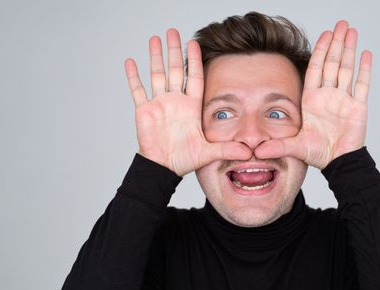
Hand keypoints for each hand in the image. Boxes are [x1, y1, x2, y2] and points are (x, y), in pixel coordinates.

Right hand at [124, 29, 251, 175]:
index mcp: (190, 106)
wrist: (164, 168)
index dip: (194, 61)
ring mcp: (159, 104)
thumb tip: (249, 153)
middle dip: (174, 51)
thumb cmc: (184, 160)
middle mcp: (175, 101)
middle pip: (174, 70)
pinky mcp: (144, 111)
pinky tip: (130, 62)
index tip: (195, 43)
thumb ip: (227, 150)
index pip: (194, 77)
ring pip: (156, 74)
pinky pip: (137, 90)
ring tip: (155, 39)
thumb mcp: (209, 153)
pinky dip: (133, 77)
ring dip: (155, 57)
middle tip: (173, 32)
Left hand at [254, 21, 371, 168]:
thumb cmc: (318, 153)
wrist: (337, 163)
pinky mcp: (358, 107)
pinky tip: (366, 53)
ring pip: (347, 69)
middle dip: (336, 43)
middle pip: (333, 63)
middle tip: (341, 24)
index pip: (316, 69)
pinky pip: (362, 84)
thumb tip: (256, 152)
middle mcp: (328, 96)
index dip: (320, 51)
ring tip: (352, 31)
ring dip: (349, 50)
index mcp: (313, 100)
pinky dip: (364, 69)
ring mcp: (344, 100)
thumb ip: (278, 146)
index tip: (324, 35)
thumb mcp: (295, 147)